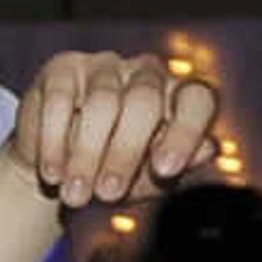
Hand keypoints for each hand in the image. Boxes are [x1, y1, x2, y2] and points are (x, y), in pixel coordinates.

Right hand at [9, 52, 222, 213]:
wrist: (59, 176)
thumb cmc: (115, 175)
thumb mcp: (149, 181)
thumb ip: (177, 167)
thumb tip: (209, 148)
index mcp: (177, 98)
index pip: (196, 100)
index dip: (185, 131)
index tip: (165, 169)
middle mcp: (146, 74)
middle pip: (145, 101)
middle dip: (125, 153)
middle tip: (108, 194)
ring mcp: (104, 67)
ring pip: (102, 102)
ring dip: (86, 155)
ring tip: (75, 195)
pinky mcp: (62, 69)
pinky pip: (60, 101)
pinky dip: (54, 143)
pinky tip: (52, 174)